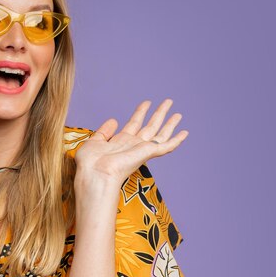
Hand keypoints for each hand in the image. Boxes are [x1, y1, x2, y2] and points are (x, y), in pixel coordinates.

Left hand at [74, 99, 188, 198]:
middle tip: (168, 102)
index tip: (146, 102)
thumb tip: (114, 120)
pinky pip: (165, 146)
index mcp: (120, 142)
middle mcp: (133, 145)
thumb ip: (104, 131)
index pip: (134, 124)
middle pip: (150, 126)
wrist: (95, 174)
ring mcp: (141, 149)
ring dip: (170, 123)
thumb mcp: (94, 142)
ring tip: (178, 113)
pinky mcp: (148, 153)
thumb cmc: (90, 164)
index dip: (140, 112)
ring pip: (160, 133)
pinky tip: (185, 133)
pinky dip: (176, 140)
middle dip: (159, 114)